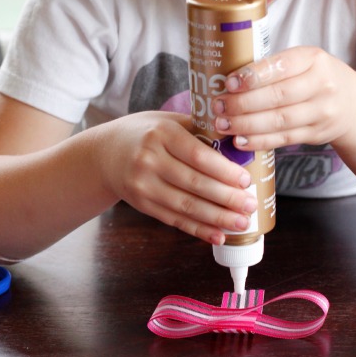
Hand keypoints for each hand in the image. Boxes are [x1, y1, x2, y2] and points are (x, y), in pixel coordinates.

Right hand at [100, 111, 258, 244]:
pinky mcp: (142, 205)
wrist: (105, 154)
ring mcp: (143, 186)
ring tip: (241, 223)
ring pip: (186, 206)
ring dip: (217, 218)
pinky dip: (198, 230)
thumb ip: (200, 130)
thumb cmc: (146, 134)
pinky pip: (175, 220)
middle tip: (250, 205)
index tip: (246, 180)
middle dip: (227, 198)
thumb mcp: (167, 121)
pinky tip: (218, 235)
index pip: (198, 156)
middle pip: (195, 184)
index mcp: (161, 134)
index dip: (224, 171)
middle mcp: (149, 160)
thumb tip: (239, 144)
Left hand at [212, 46, 355, 150]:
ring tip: (223, 124)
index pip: (281, 66)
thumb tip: (227, 80)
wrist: (353, 104)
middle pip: (277, 96)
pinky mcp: (317, 134)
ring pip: (279, 120)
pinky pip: (284, 139)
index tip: (229, 82)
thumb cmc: (315, 78)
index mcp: (314, 59)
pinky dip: (259, 141)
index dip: (253, 76)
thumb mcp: (304, 61)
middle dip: (243, 103)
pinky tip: (240, 141)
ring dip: (246, 125)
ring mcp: (322, 112)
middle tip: (218, 106)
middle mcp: (322, 85)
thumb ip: (274, 67)